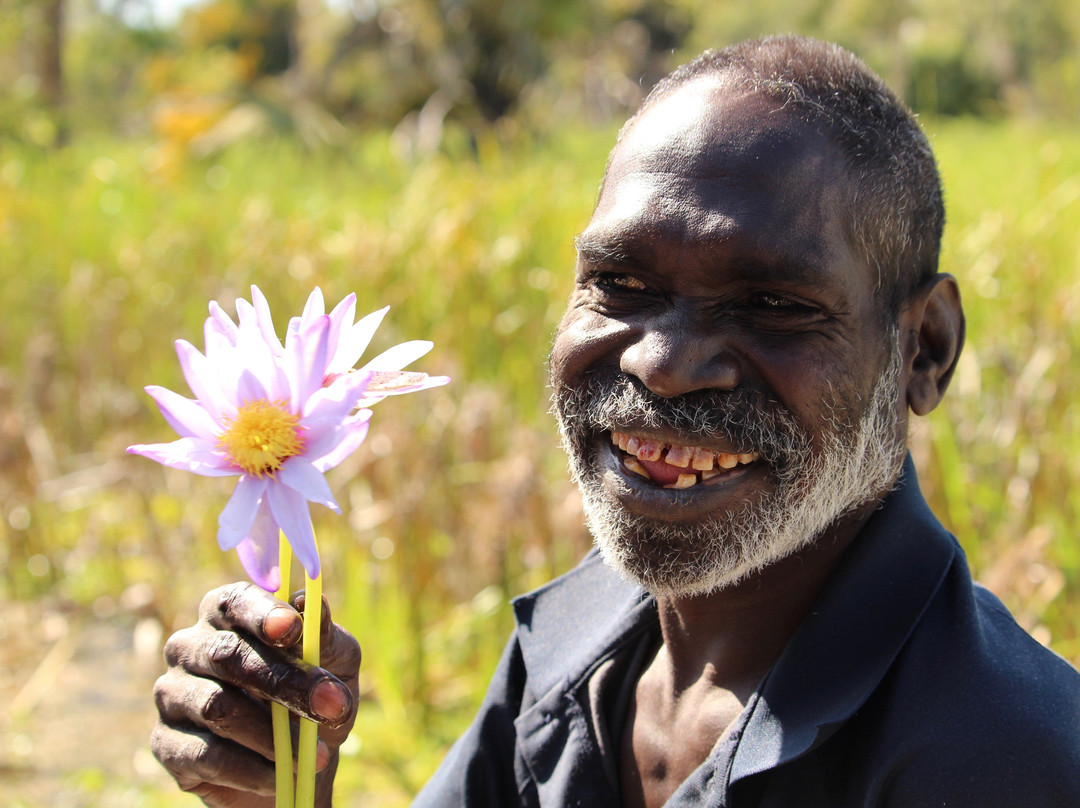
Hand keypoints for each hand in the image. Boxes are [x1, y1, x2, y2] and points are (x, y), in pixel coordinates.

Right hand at [151, 583, 360, 806]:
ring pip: (218, 707)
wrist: (294, 763)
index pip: (235, 602)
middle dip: (285, 682)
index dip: (262, 614)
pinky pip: (207, 754)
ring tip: (314, 755)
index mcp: (227, 612)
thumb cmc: (312, 697)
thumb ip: (325, 637)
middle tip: (330, 706)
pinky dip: (252, 768)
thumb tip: (314, 604)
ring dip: (273, 735)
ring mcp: (171, 694)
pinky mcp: (165, 743)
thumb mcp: (334, 664)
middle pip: (227, 655)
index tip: (292, 630)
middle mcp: (190, 646)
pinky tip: (281, 776)